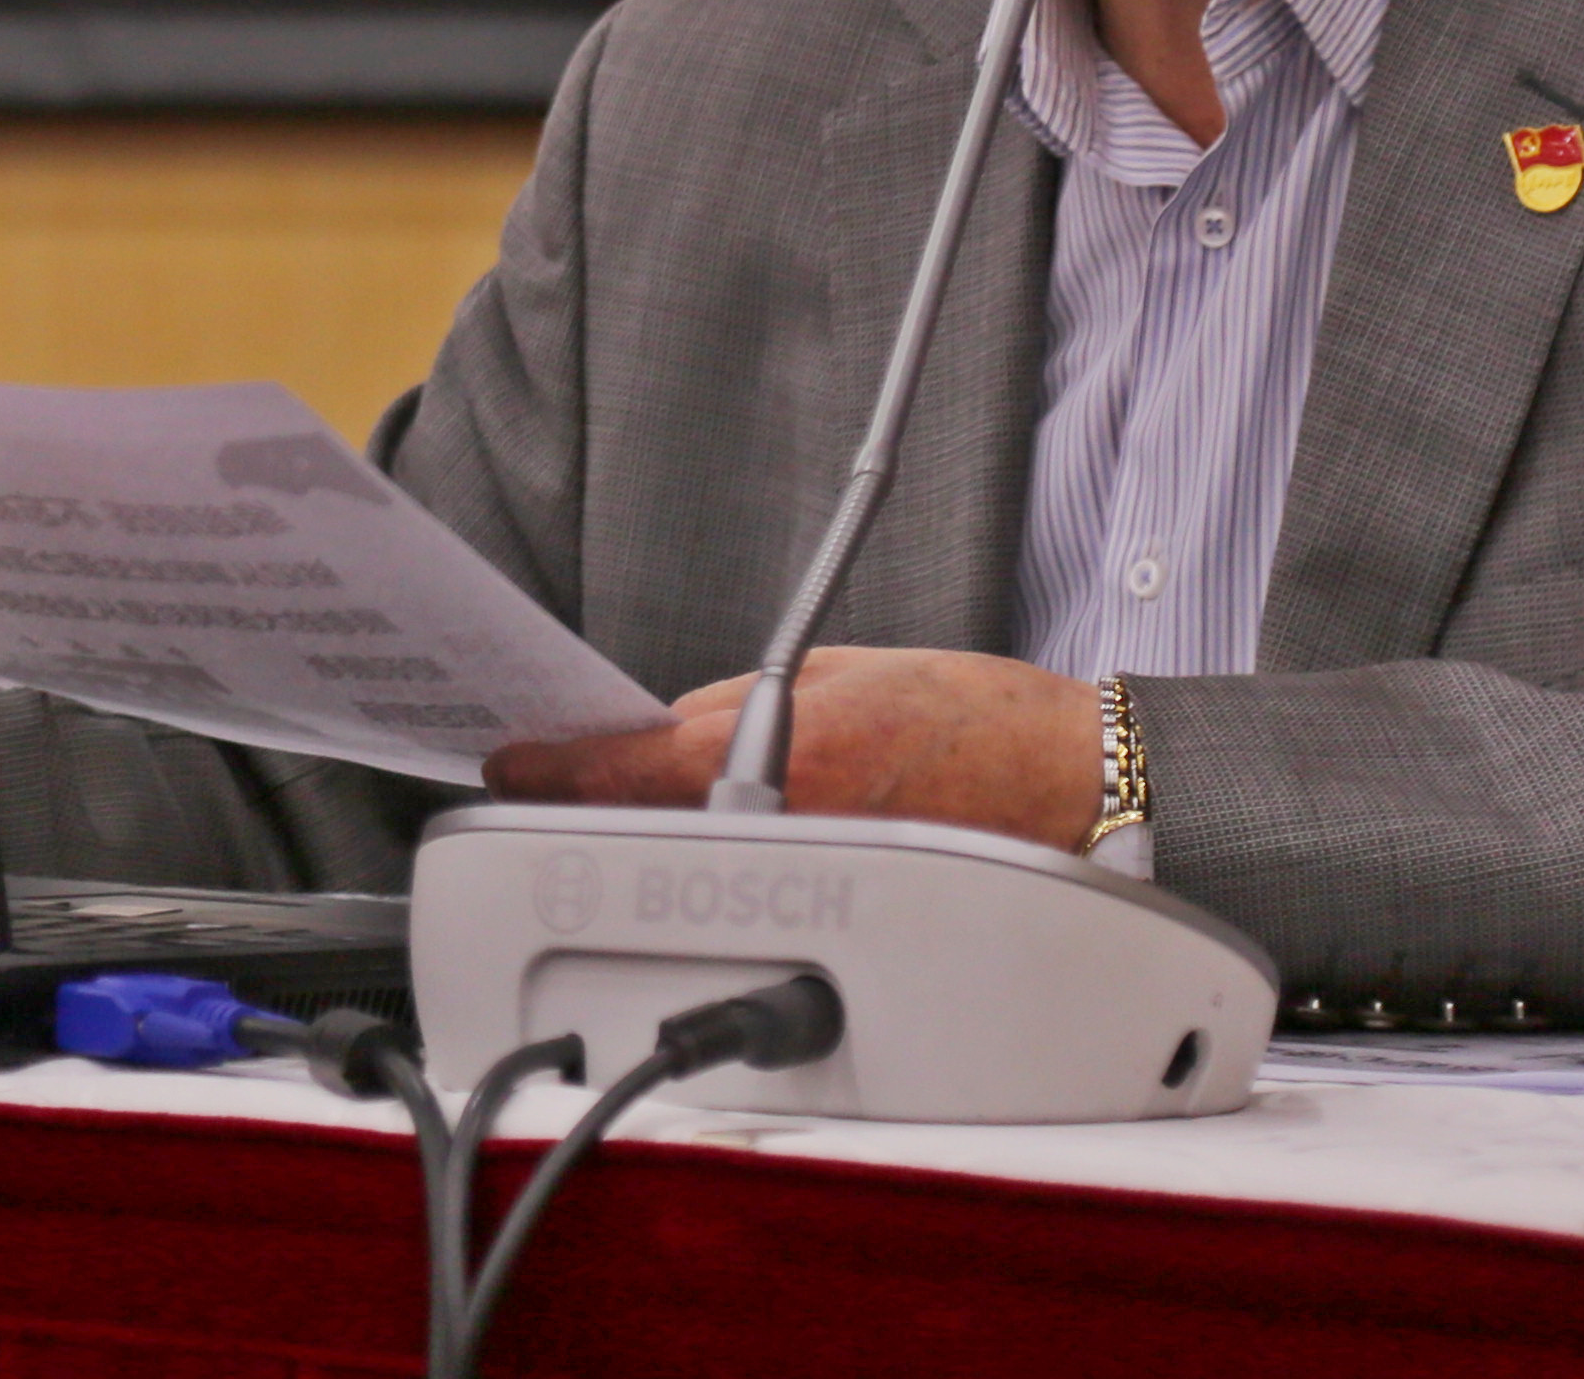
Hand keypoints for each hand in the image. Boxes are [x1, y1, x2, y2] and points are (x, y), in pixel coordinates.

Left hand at [482, 649, 1103, 850]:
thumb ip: (740, 699)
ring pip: (694, 858)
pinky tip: (723, 837)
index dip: (553, 766)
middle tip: (560, 770)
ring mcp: (810, 881)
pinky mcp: (838, 913)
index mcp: (782, 753)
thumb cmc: (979, 721)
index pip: (628, 769)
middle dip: (603, 795)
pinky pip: (750, 888)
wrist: (1076, 789)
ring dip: (662, 830)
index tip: (507, 762)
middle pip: (649, 820)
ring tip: (644, 797)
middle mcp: (789, 828)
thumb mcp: (840, 670)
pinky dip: (722, 862)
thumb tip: (660, 727)